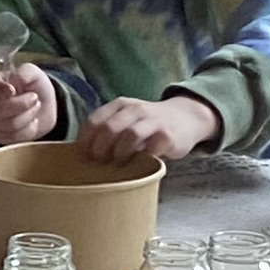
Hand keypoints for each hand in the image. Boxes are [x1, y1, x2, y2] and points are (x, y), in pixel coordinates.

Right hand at [0, 61, 59, 144]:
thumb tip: (18, 78)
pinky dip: (29, 129)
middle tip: (35, 97)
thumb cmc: (34, 86)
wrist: (45, 105)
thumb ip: (25, 72)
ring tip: (34, 107)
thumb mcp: (32, 72)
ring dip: (29, 115)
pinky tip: (31, 121)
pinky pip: (15, 137)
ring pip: (10, 125)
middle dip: (22, 104)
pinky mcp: (1, 136)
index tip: (12, 91)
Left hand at [79, 95, 217, 163]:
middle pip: (109, 128)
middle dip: (99, 148)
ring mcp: (153, 121)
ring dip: (119, 152)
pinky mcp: (168, 135)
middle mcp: (135, 109)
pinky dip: (142, 157)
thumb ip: (109, 129)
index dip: (85, 140)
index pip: (95, 120)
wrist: (186, 117)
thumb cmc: (148, 124)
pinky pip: (152, 148)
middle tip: (98, 162)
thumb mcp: (127, 119)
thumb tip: (84, 153)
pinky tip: (139, 164)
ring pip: (130, 135)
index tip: (83, 156)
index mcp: (120, 105)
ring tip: (117, 164)